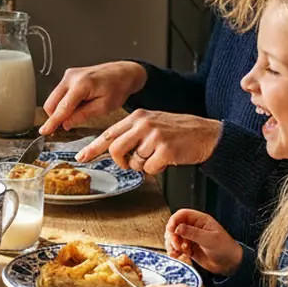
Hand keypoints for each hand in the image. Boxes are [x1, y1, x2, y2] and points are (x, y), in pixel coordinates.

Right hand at [40, 62, 146, 135]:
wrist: (123, 72)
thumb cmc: (118, 87)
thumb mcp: (104, 106)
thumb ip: (82, 115)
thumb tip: (66, 124)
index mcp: (81, 85)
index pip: (62, 108)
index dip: (52, 122)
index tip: (44, 131)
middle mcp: (71, 77)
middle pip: (52, 103)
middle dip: (56, 116)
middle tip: (67, 125)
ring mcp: (69, 75)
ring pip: (54, 98)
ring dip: (60, 109)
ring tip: (80, 111)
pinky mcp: (69, 75)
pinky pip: (60, 92)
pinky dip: (64, 102)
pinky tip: (79, 104)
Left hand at [76, 110, 221, 172]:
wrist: (206, 134)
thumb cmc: (178, 132)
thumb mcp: (151, 124)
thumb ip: (132, 133)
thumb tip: (112, 148)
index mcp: (137, 117)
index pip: (108, 133)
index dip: (93, 148)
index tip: (82, 157)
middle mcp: (143, 124)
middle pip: (115, 149)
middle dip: (121, 162)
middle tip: (130, 163)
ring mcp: (154, 136)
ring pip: (134, 161)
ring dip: (143, 165)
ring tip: (156, 156)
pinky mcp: (165, 150)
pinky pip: (149, 168)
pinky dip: (155, 169)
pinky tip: (165, 160)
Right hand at [165, 208, 241, 275]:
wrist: (230, 265)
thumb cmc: (226, 249)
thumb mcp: (210, 240)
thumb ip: (193, 233)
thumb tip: (178, 228)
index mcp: (200, 220)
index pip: (182, 214)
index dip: (174, 220)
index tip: (171, 230)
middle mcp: (194, 228)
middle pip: (175, 226)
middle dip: (173, 235)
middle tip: (177, 244)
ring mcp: (190, 238)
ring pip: (174, 237)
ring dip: (172, 244)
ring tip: (178, 251)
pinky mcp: (189, 248)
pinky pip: (176, 248)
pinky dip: (175, 252)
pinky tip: (178, 256)